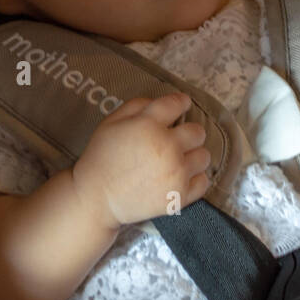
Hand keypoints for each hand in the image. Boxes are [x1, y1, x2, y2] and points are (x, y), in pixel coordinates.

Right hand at [71, 93, 211, 231]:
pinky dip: (195, 178)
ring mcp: (176, 173)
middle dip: (189, 133)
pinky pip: (204, 182)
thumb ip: (137, 105)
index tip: (182, 104)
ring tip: (179, 160)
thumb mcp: (111, 122)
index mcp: (149, 125)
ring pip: (204, 156)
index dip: (181, 102)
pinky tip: (182, 177)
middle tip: (177, 139)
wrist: (96, 197)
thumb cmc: (101, 157)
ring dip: (194, 156)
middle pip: (197, 131)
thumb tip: (162, 103)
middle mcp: (168, 147)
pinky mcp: (180, 196)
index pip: (177, 104)